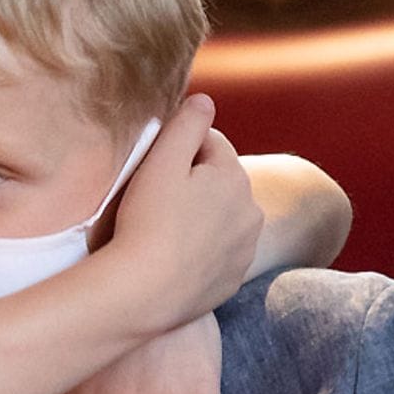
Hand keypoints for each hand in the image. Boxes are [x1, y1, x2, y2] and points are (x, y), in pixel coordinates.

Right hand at [109, 95, 263, 326]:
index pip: (210, 143)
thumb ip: (187, 124)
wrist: (143, 292)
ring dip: (200, 217)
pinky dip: (201, 251)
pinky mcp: (232, 280)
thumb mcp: (161, 161)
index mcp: (234, 177)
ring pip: (222, 219)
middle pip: (219, 182)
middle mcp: (251, 212)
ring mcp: (244, 250)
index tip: (154, 169)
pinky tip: (173, 257)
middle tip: (154, 201)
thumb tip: (205, 101)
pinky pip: (218, 254)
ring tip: (163, 231)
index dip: (178, 150)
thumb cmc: (147, 221)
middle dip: (194, 184)